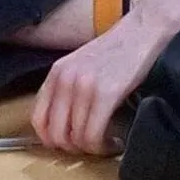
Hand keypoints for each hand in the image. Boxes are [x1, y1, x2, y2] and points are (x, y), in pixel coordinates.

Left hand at [31, 12, 166, 154]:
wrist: (141, 31)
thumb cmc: (116, 49)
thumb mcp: (80, 64)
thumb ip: (66, 87)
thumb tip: (61, 122)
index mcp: (57, 72)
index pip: (38, 118)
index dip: (50, 139)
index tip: (67, 143)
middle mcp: (66, 79)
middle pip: (55, 134)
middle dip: (72, 148)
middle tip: (89, 146)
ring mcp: (84, 86)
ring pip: (76, 138)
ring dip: (91, 148)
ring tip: (104, 143)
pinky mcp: (106, 94)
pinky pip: (94, 135)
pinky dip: (102, 147)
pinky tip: (113, 142)